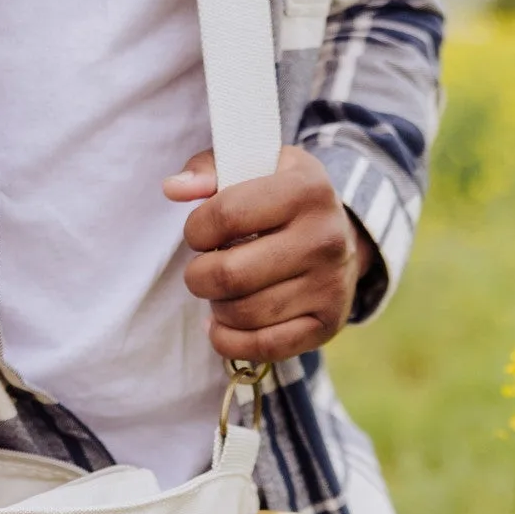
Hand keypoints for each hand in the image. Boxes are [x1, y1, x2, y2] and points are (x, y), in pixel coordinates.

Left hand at [164, 146, 372, 361]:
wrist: (341, 235)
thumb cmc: (282, 198)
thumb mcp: (253, 166)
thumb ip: (208, 169)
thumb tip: (174, 188)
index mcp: (306, 190)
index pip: (225, 216)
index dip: (195, 230)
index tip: (200, 234)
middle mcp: (325, 238)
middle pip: (230, 274)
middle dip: (198, 276)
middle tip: (203, 270)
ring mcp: (330, 285)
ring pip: (243, 314)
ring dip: (216, 307)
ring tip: (222, 292)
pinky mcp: (327, 324)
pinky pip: (264, 347)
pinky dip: (230, 341)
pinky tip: (223, 324)